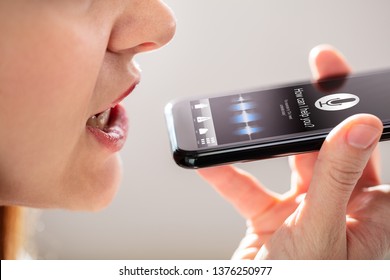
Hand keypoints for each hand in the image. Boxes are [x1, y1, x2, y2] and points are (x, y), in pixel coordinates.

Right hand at [198, 45, 389, 258]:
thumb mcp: (322, 233)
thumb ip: (337, 180)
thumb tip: (359, 127)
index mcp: (372, 211)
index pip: (364, 144)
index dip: (348, 105)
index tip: (329, 70)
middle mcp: (341, 207)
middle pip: (321, 149)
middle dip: (298, 122)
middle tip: (283, 95)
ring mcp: (306, 213)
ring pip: (284, 166)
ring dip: (258, 149)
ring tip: (242, 126)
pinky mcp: (274, 220)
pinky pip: (249, 191)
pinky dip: (227, 177)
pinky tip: (211, 162)